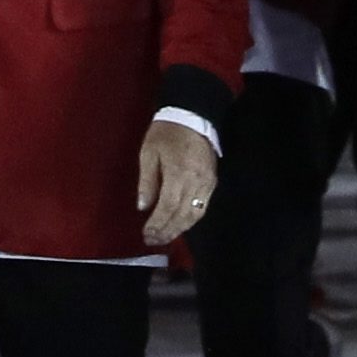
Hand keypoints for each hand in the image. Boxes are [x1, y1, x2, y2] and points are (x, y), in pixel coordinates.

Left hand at [136, 120, 218, 247]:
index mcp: (178, 172)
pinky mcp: (212, 182)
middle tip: (153, 240)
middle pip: (182, 215)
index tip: (147, 234)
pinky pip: (203, 207)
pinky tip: (180, 224)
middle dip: (167, 231)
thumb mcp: (148, 152)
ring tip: (165, 237)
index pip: (168, 207)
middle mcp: (196, 181)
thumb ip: (147, 181)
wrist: (192, 116)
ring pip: (195, 214)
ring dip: (179, 229)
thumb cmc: (166, 133)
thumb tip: (143, 207)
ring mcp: (207, 182)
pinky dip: (191, 219)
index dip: (158, 224)